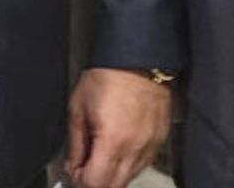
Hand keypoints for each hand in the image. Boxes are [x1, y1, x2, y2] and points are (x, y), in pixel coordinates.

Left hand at [65, 68, 170, 187]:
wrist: (138, 58)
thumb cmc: (108, 76)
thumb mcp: (78, 108)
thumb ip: (75, 144)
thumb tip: (72, 166)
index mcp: (112, 141)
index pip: (95, 183)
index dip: (79, 180)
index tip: (74, 170)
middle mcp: (135, 148)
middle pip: (114, 186)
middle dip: (96, 182)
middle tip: (85, 167)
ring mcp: (151, 145)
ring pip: (130, 178)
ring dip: (113, 175)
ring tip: (102, 155)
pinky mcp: (160, 139)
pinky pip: (144, 164)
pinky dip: (129, 164)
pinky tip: (120, 149)